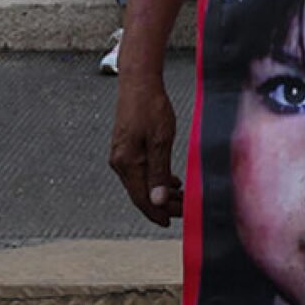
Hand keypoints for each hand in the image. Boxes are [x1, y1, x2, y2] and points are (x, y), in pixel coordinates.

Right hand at [108, 68, 182, 225]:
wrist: (139, 83)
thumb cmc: (151, 107)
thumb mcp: (160, 141)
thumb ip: (159, 172)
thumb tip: (158, 201)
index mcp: (126, 163)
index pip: (141, 198)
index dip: (156, 213)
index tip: (172, 222)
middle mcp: (120, 162)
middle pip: (141, 193)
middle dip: (162, 205)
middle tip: (184, 210)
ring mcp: (121, 155)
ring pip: (141, 183)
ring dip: (161, 193)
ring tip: (181, 197)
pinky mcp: (126, 148)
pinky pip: (141, 172)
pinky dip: (156, 179)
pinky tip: (171, 180)